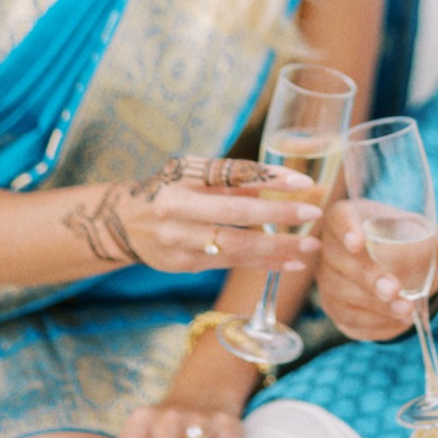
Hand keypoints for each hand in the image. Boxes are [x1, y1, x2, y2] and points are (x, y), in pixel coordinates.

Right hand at [64, 156, 323, 273]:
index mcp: (182, 178)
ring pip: (236, 247)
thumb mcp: (194, 172)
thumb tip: (281, 182)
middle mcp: (177, 210)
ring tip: (310, 246)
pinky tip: (290, 261)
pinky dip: (263, 263)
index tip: (304, 182)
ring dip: (277, 248)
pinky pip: (231, 264)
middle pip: (235, 214)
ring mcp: (179, 241)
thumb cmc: (170, 188)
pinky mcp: (185, 264)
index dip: (269, 179)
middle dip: (277, 215)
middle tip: (313, 213)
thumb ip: (232, 177)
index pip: (232, 175)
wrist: (124, 222)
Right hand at [317, 198, 437, 340]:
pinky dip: (374, 323)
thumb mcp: (420, 233)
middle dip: (368, 278)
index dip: (347, 230)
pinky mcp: (334, 307)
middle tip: (394, 290)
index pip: (340, 219)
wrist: (389, 265)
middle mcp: (329, 247)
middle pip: (339, 262)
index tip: (358, 242)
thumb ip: (435, 239)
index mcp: (348, 217)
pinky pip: (348, 319)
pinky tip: (398, 322)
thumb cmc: (400, 239)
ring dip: (375, 306)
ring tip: (406, 311)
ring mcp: (328, 280)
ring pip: (342, 294)